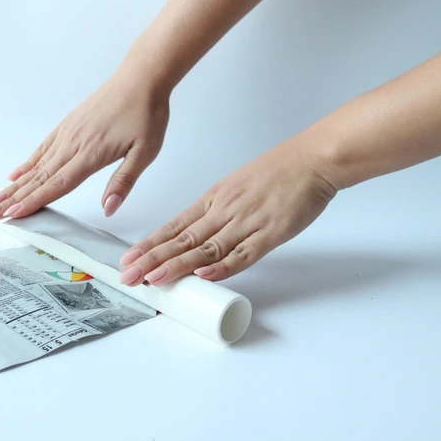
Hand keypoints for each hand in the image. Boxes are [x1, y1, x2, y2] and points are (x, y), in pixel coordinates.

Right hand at [0, 70, 169, 219]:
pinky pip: (43, 147)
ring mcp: (67, 133)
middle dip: (14, 198)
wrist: (140, 79)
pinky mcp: (68, 124)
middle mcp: (73, 144)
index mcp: (91, 154)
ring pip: (36, 164)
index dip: (34, 202)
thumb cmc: (146, 114)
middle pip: (39, 177)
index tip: (13, 216)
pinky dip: (27, 162)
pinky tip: (16, 173)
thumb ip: (124, 181)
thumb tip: (108, 208)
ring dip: (15, 184)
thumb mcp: (145, 151)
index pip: (57, 184)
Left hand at [118, 134, 336, 285]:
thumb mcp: (236, 187)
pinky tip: (205, 276)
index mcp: (214, 199)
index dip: (150, 244)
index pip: (175, 226)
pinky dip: (224, 267)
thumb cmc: (278, 172)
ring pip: (206, 249)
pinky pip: (244, 253)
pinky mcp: (271, 233)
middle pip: (183, 240)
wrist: (311, 160)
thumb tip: (199, 234)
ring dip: (178, 266)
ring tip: (154, 280)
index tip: (129, 258)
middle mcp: (224, 211)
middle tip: (129, 276)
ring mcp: (246, 222)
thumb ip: (218, 211)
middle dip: (153, 260)